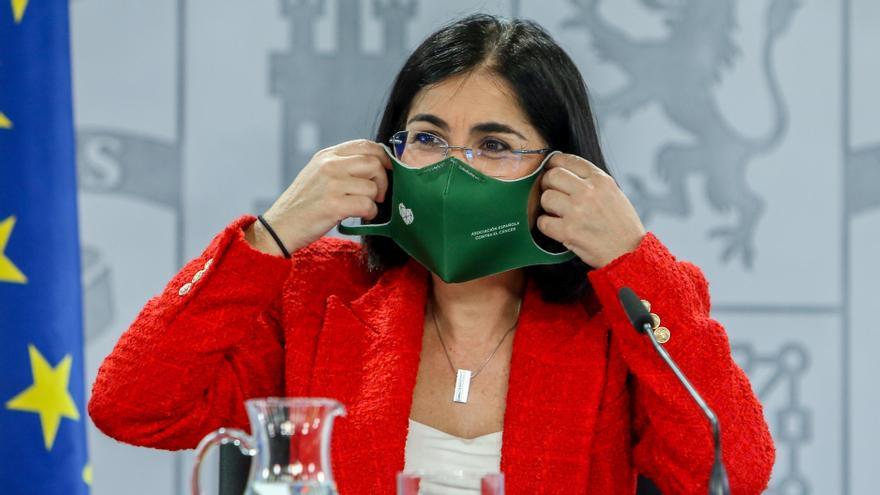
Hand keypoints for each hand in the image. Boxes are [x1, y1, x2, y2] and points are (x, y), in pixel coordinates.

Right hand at [245, 139, 390, 254]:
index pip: (365, 145)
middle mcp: (329, 165)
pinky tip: (361, 216)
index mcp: (327, 155)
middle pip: (374, 163)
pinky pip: (367, 205)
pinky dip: (370, 213)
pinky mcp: (334, 205)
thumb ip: (342, 165)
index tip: (388, 170)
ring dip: (374, 201)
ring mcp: (331, 184)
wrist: (280, 226)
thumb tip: (376, 164)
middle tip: (378, 195)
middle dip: (383, 181)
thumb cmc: (303, 204)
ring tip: (363, 208)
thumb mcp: (318, 174)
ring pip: (372, 186)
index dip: (384, 157)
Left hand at [536, 153, 645, 267]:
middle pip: (552, 176)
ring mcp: (577, 211)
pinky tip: (557, 227)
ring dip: (547, 206)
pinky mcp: (568, 231)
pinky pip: (543, 221)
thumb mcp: (613, 193)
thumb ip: (592, 181)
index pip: (569, 160)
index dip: (555, 163)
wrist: (629, 252)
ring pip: (545, 197)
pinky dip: (546, 225)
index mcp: (601, 180)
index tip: (552, 168)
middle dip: (548, 184)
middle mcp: (588, 192)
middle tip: (552, 193)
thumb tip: (567, 173)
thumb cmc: (622, 226)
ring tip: (557, 213)